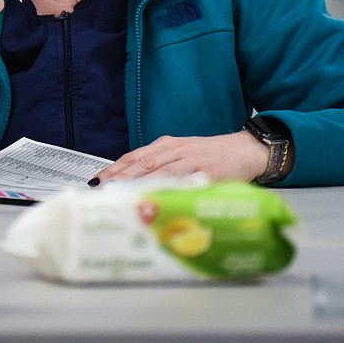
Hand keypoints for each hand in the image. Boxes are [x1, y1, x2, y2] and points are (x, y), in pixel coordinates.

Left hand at [89, 131, 268, 184]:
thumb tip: (135, 186)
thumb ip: (162, 168)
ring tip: (120, 195)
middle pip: (140, 164)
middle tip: (101, 190)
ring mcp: (189, 160)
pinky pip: (183, 181)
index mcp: (166, 146)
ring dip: (137, 184)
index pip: (133, 157)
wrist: (246, 149)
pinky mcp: (206, 172)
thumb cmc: (212, 156)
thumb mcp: (182, 156)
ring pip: (158, 172)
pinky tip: (155, 198)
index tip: (97, 181)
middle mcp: (174, 150)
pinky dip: (168, 190)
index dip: (114, 169)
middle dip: (118, 178)